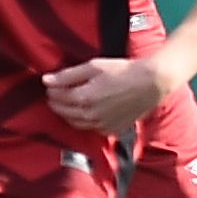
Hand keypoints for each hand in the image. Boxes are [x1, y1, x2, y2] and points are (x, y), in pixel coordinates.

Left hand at [45, 56, 168, 130]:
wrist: (150, 84)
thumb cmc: (122, 71)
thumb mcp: (93, 67)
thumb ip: (68, 75)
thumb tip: (46, 80)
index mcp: (84, 98)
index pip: (58, 97)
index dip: (51, 90)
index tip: (49, 85)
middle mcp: (91, 116)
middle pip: (64, 113)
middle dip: (56, 103)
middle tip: (54, 95)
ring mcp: (102, 126)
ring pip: (76, 124)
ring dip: (68, 114)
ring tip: (67, 104)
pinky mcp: (112, 130)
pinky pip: (91, 129)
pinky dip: (84, 122)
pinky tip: (86, 112)